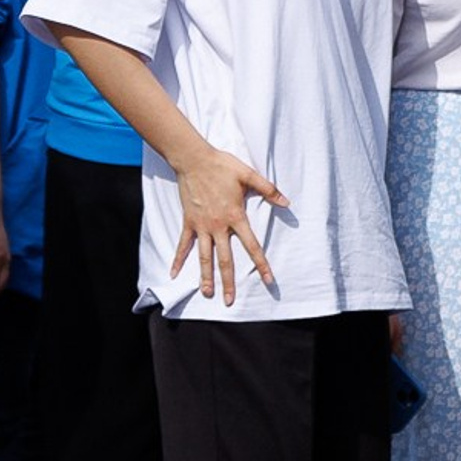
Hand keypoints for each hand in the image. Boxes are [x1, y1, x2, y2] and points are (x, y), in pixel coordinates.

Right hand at [169, 142, 284, 305]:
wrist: (193, 159)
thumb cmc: (222, 166)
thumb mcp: (248, 175)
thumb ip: (268, 189)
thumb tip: (287, 202)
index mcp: (235, 217)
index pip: (252, 246)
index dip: (261, 264)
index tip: (268, 280)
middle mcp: (218, 226)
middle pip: (225, 260)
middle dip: (228, 282)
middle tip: (230, 301)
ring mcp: (201, 226)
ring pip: (204, 257)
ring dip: (205, 276)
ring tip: (207, 293)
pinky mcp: (189, 222)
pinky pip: (183, 244)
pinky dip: (178, 259)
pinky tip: (174, 273)